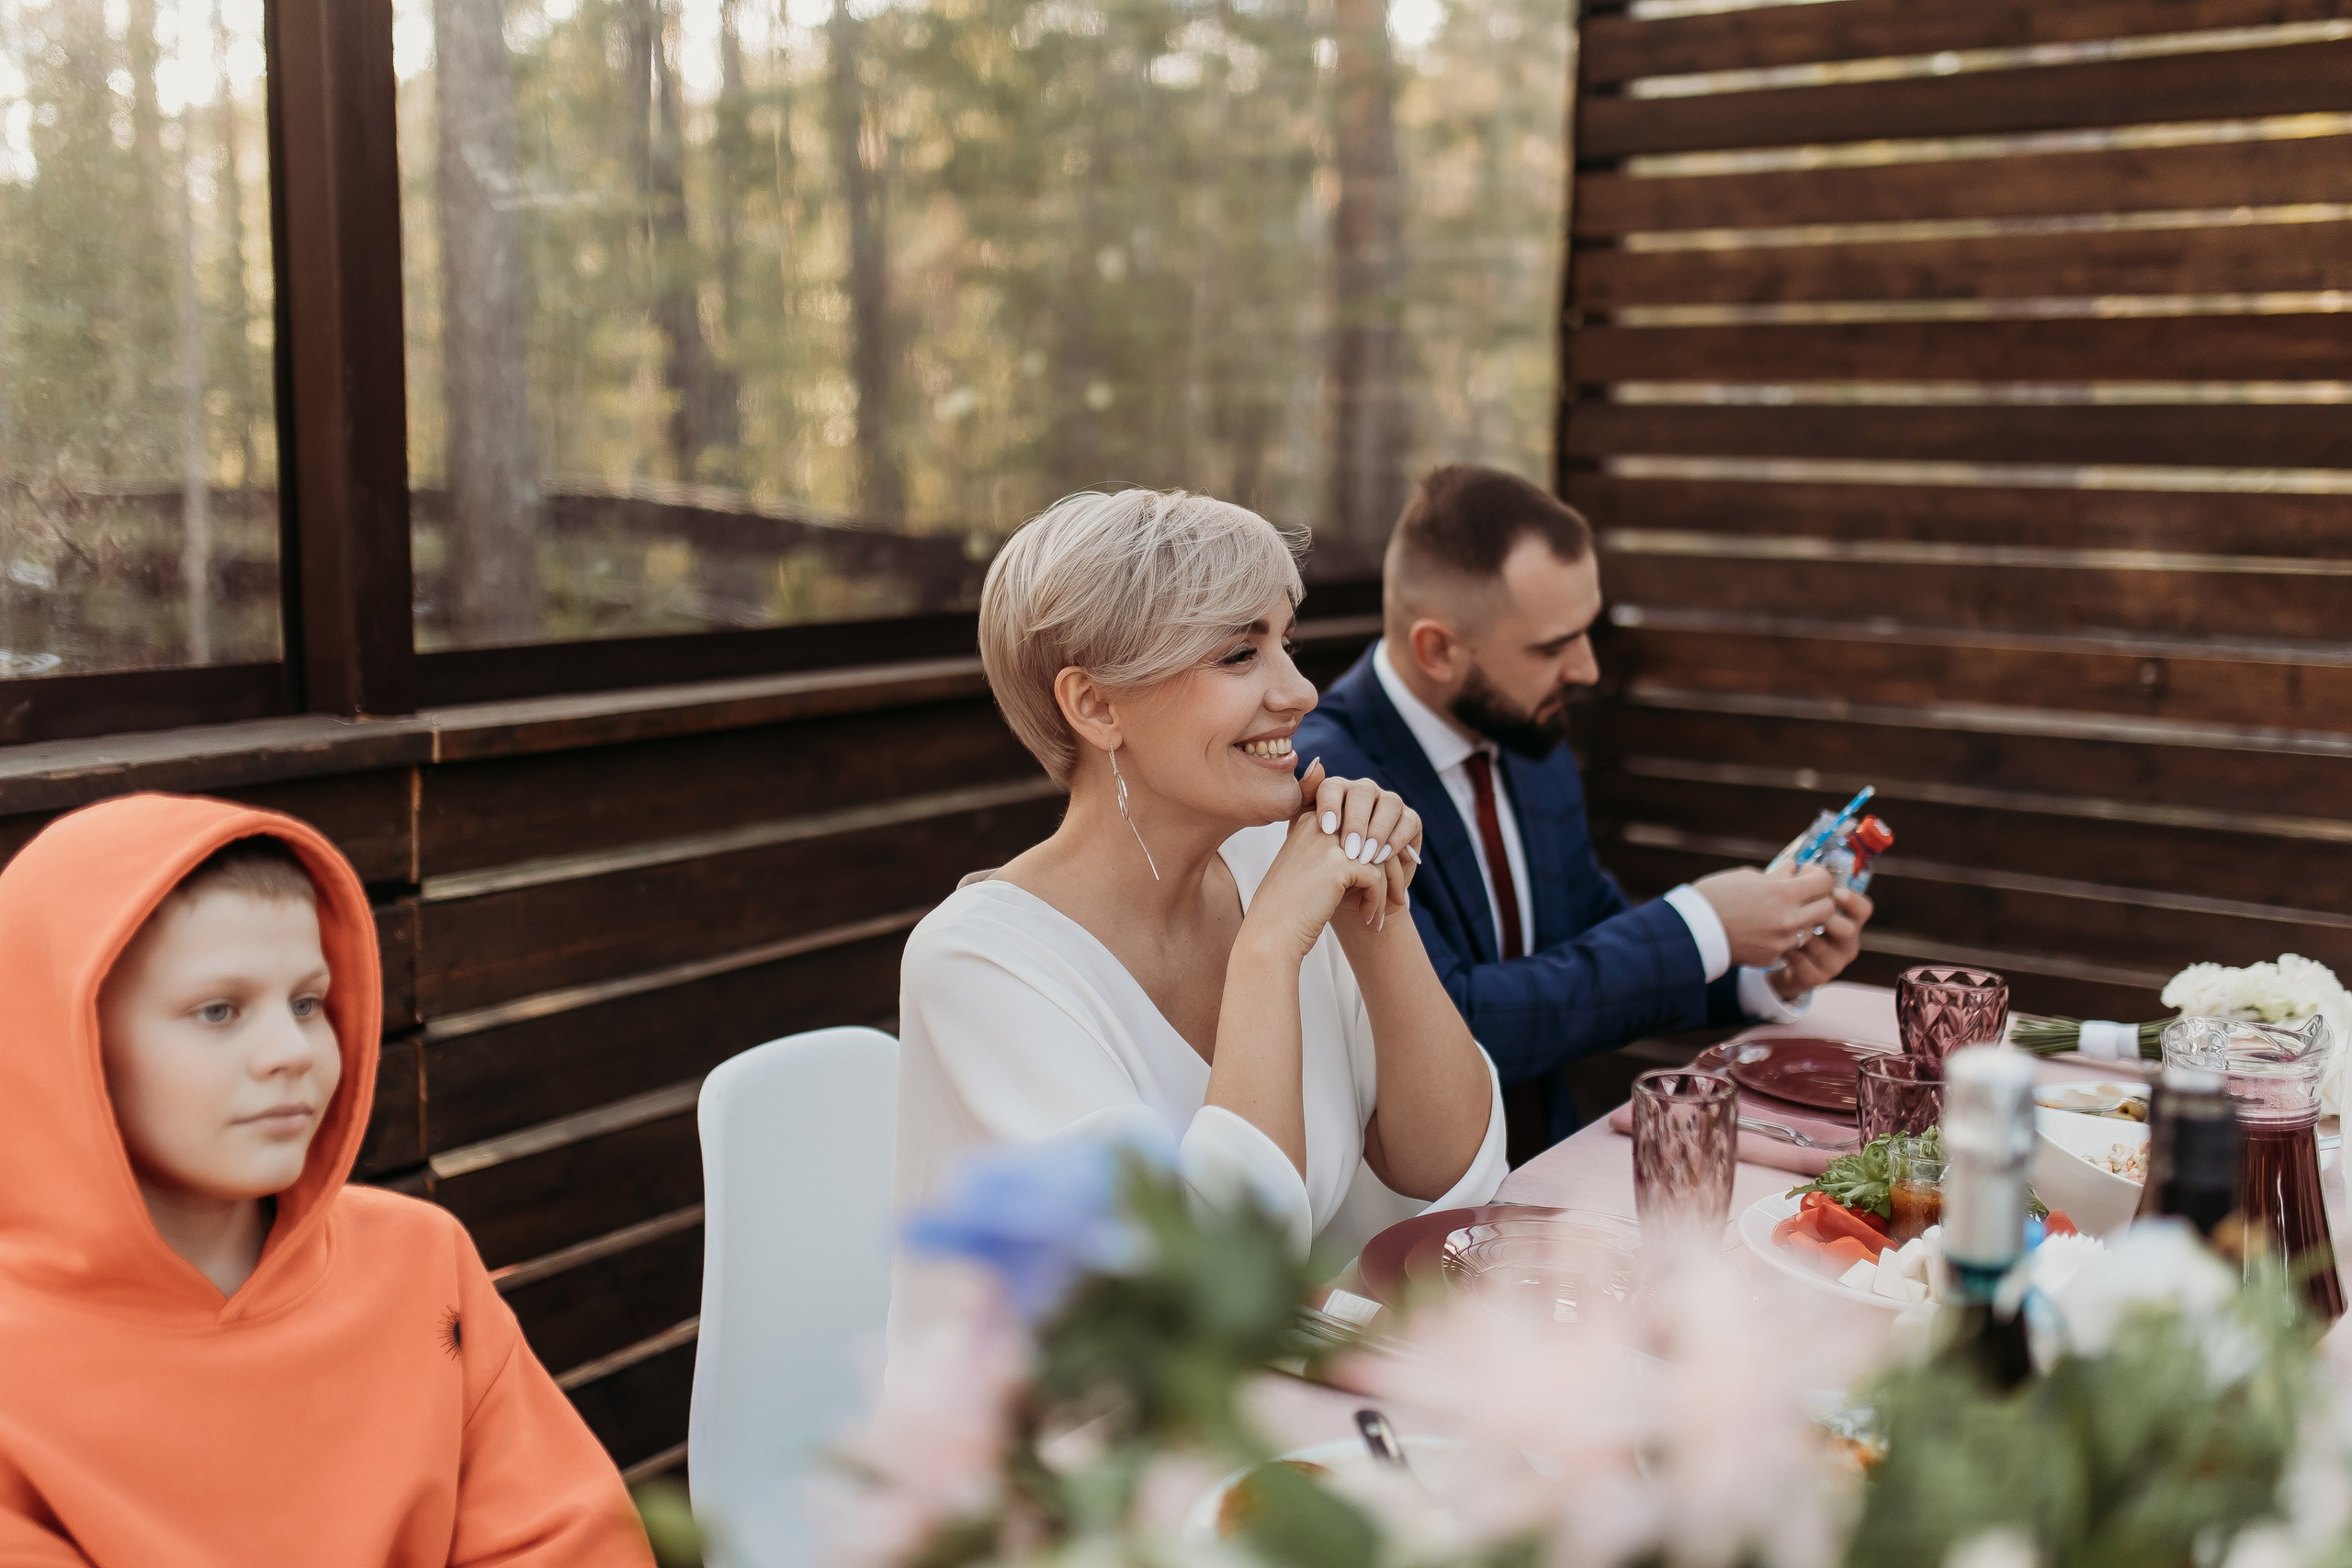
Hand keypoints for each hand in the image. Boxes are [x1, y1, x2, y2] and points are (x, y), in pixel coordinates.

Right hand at [1240, 763, 1423, 960]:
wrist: (1271, 934)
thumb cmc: (1288, 908)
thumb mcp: (1307, 867)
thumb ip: (1334, 851)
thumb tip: (1378, 851)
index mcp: (1308, 821)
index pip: (1357, 827)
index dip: (1373, 854)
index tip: (1377, 881)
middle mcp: (1318, 825)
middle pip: (1372, 838)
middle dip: (1386, 870)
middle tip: (1392, 897)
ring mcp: (1327, 843)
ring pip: (1379, 858)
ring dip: (1385, 889)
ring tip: (1376, 913)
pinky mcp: (1339, 865)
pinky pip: (1376, 879)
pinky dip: (1377, 901)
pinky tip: (1368, 917)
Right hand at [1693, 864, 1836, 966]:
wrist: (1690, 931)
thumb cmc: (1714, 896)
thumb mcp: (1746, 877)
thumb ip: (1776, 875)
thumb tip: (1793, 870)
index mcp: (1783, 893)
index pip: (1824, 882)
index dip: (1819, 875)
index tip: (1807, 873)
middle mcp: (1789, 919)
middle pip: (1827, 908)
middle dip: (1819, 898)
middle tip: (1803, 893)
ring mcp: (1782, 941)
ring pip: (1811, 929)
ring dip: (1804, 919)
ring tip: (1781, 911)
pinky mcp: (1772, 957)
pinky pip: (1790, 945)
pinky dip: (1783, 936)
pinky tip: (1764, 928)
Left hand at [1770, 886, 1873, 998]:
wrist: (1778, 960)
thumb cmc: (1792, 923)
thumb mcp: (1801, 904)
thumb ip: (1803, 887)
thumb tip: (1792, 864)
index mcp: (1848, 921)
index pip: (1864, 909)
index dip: (1852, 900)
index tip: (1835, 892)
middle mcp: (1847, 944)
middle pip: (1848, 930)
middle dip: (1826, 918)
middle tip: (1807, 910)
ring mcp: (1833, 964)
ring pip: (1822, 947)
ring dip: (1802, 934)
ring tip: (1784, 926)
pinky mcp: (1815, 979)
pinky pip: (1803, 964)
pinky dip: (1789, 952)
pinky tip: (1778, 944)